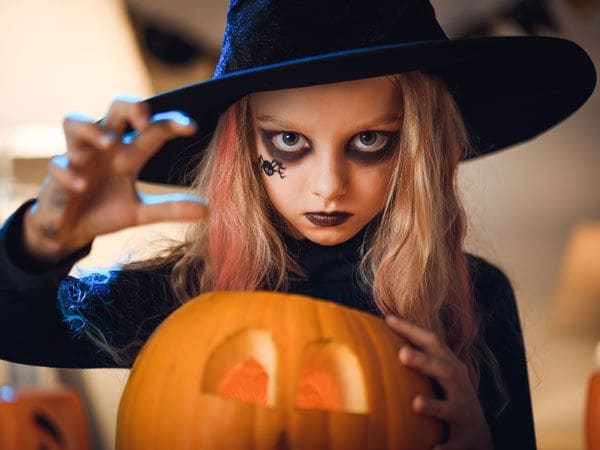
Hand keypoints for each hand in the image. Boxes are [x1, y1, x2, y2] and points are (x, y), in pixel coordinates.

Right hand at [23, 95, 207, 263]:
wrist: (69, 230)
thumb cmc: (105, 210)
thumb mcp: (140, 212)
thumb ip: (170, 208)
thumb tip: (208, 210)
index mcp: (128, 153)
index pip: (153, 128)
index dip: (171, 122)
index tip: (191, 126)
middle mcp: (105, 147)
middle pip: (115, 109)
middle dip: (131, 107)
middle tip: (145, 119)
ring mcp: (78, 157)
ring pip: (74, 122)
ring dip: (92, 129)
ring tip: (109, 142)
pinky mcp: (56, 175)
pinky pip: (58, 165)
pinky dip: (69, 173)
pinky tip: (81, 185)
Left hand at [385, 315, 493, 449]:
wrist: (476, 433)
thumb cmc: (448, 395)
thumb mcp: (437, 374)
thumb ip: (417, 357)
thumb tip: (378, 334)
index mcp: (450, 366)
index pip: (433, 343)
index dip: (412, 330)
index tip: (389, 320)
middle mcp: (460, 386)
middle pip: (444, 370)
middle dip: (424, 361)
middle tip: (402, 354)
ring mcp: (464, 411)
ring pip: (451, 408)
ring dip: (435, 406)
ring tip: (416, 404)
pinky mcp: (466, 437)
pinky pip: (455, 443)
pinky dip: (446, 447)